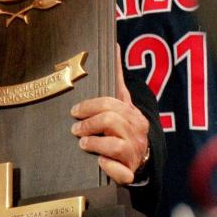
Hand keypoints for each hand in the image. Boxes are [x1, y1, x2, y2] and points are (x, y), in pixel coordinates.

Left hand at [70, 45, 150, 183]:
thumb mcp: (122, 102)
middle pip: (111, 121)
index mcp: (133, 115)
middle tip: (75, 129)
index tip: (74, 111)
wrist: (142, 158)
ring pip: (115, 147)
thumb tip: (114, 44)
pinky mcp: (130, 173)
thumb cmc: (124, 126)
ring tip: (83, 143)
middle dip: (89, 123)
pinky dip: (109, 168)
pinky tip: (100, 164)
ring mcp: (135, 154)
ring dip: (94, 144)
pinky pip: (121, 172)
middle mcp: (137, 133)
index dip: (89, 106)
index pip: (111, 103)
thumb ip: (116, 77)